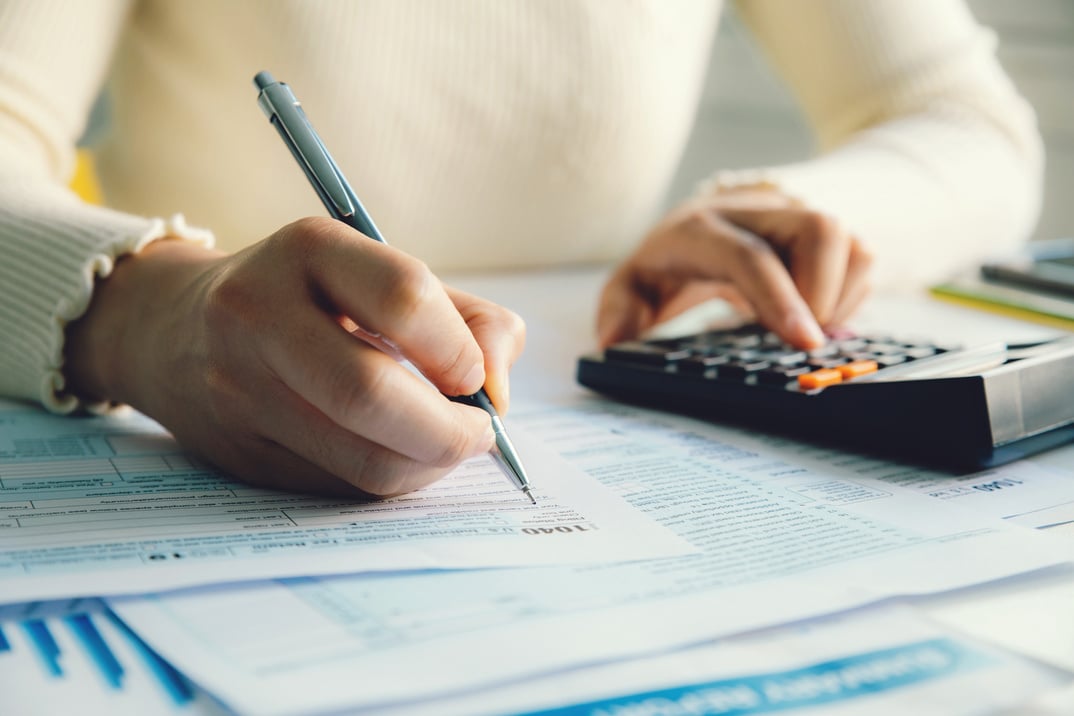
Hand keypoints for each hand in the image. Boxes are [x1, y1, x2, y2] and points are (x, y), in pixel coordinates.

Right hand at [64, 217, 525, 496]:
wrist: (177, 330)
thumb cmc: (313, 299)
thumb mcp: (385, 276)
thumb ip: (468, 319)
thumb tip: (497, 392)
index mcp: (309, 250)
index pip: (404, 299)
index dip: (459, 350)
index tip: (477, 377)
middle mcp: (260, 313)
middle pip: (370, 393)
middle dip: (448, 431)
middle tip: (479, 434)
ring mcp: (240, 387)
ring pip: (359, 457)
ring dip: (427, 465)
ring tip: (446, 445)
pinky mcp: (240, 450)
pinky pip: (340, 484)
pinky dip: (391, 478)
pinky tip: (401, 456)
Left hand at [597, 189, 872, 348]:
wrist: (702, 224)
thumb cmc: (668, 264)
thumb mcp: (632, 286)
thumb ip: (620, 311)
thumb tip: (614, 342)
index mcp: (701, 228)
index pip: (750, 256)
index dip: (780, 298)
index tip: (804, 343)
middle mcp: (754, 211)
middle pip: (819, 229)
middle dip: (822, 293)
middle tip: (801, 339)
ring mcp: (795, 215)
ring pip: (850, 241)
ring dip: (839, 296)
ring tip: (803, 327)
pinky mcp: (824, 229)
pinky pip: (862, 257)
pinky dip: (849, 295)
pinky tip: (815, 314)